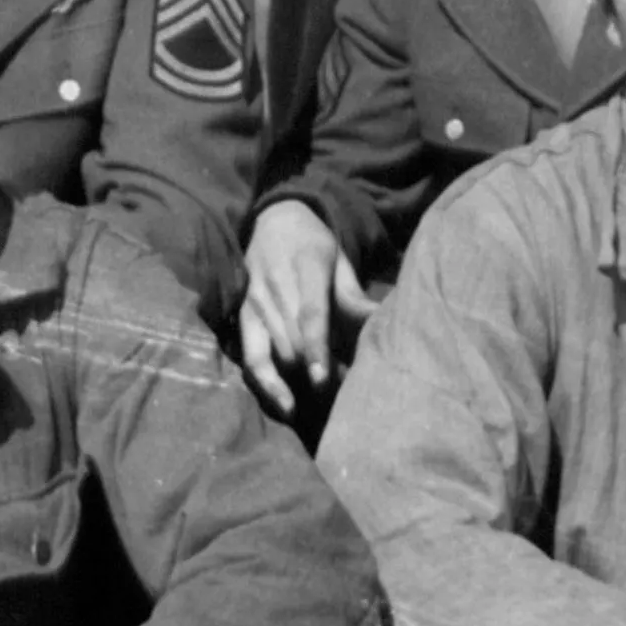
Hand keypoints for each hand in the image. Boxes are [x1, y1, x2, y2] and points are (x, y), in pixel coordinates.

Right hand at [238, 204, 372, 408]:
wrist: (272, 220)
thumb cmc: (313, 244)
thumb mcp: (338, 259)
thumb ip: (353, 295)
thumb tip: (382, 322)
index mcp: (306, 265)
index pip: (310, 314)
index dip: (316, 349)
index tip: (323, 380)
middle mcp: (276, 284)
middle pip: (294, 341)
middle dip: (319, 371)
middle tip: (348, 389)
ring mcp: (255, 302)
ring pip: (278, 353)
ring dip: (302, 379)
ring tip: (330, 393)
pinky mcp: (242, 317)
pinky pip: (251, 358)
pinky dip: (267, 384)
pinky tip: (287, 405)